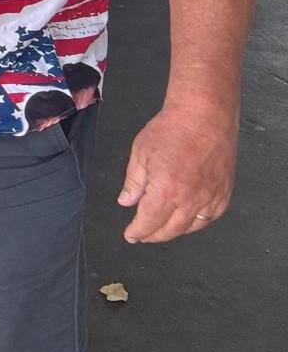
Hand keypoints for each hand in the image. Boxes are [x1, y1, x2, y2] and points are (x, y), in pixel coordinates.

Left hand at [118, 107, 236, 242]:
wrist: (203, 116)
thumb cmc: (170, 130)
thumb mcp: (140, 154)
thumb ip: (133, 182)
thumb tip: (126, 202)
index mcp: (166, 191)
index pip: (149, 222)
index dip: (138, 232)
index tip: (131, 236)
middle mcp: (190, 199)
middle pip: (171, 230)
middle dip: (154, 235)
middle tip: (143, 235)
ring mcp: (211, 197)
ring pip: (192, 227)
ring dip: (175, 231)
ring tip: (162, 229)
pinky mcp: (225, 192)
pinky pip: (210, 217)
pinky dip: (197, 222)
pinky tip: (187, 219)